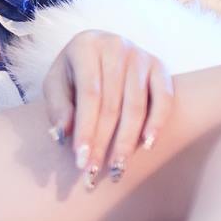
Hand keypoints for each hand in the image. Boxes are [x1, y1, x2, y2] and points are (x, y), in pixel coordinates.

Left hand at [40, 29, 171, 188]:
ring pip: (136, 106)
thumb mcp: (56, 83)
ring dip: (127, 142)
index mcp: (86, 46)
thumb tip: (63, 135)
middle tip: (94, 174)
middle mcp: (116, 46)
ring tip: (117, 169)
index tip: (80, 161)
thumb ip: (58, 107)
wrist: (99, 50)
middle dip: (103, 143)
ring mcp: (140, 55)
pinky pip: (164, 98)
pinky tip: (147, 145)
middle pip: (112, 104)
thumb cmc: (73, 72)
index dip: (85, 130)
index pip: (88, 96)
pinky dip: (157, 122)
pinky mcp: (159, 65)